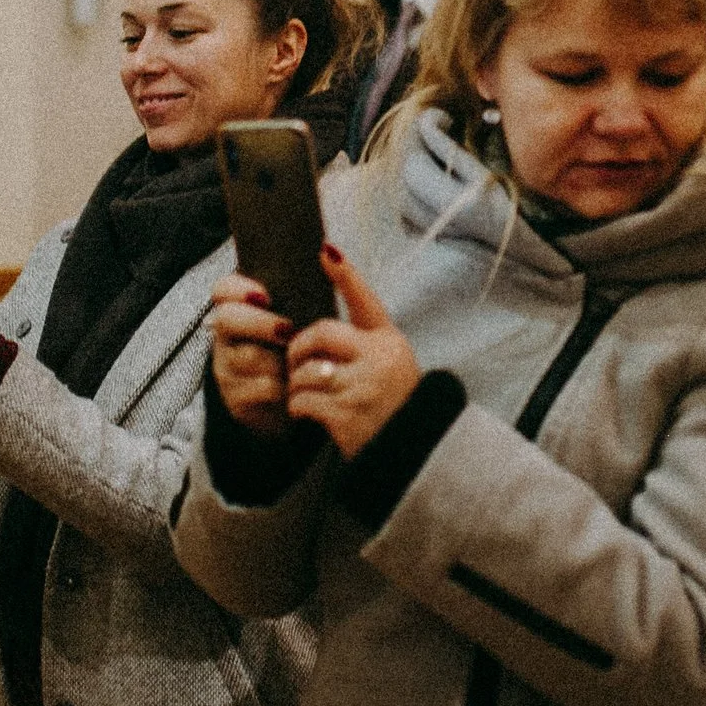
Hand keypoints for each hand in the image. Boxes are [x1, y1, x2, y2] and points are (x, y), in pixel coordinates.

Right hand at [210, 274, 294, 439]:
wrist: (295, 397)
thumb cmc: (298, 346)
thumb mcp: (300, 316)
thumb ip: (304, 289)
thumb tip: (329, 251)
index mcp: (239, 309)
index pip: (222, 289)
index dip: (238, 288)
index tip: (265, 294)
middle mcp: (227, 336)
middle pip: (226, 319)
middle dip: (259, 323)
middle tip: (288, 330)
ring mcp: (228, 367)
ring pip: (245, 357)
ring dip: (276, 359)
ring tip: (297, 359)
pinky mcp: (237, 398)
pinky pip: (258, 388)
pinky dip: (282, 387)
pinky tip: (296, 384)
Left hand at [286, 245, 421, 458]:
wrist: (409, 455)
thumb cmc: (392, 404)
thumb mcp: (389, 363)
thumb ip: (362, 339)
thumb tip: (328, 313)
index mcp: (389, 342)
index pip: (366, 301)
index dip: (345, 274)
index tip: (325, 250)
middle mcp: (379, 360)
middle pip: (320, 334)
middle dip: (299, 348)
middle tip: (296, 362)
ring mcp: (362, 387)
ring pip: (304, 370)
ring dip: (297, 384)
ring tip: (305, 394)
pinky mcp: (345, 416)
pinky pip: (301, 400)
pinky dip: (297, 408)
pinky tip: (306, 414)